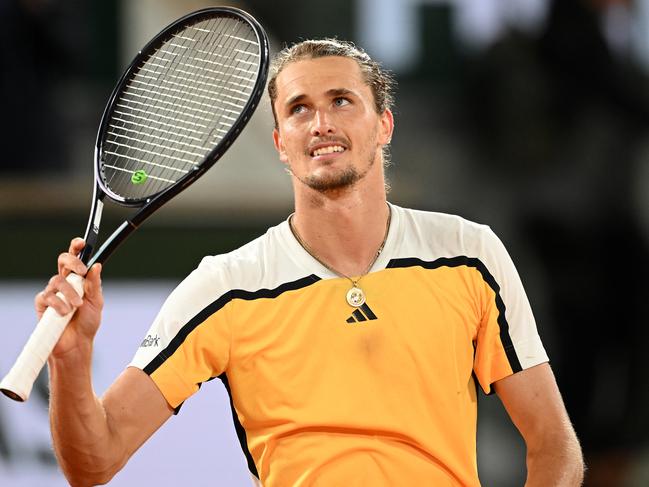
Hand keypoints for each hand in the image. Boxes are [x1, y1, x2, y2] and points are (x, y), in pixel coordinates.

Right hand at [37, 238, 103, 358]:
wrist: (78, 343)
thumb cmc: (87, 322)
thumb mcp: (96, 302)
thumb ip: (95, 284)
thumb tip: (97, 265)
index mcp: (78, 279)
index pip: (76, 258)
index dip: (76, 248)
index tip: (82, 242)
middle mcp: (65, 282)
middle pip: (62, 261)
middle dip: (72, 261)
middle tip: (81, 270)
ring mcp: (53, 292)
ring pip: (57, 280)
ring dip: (70, 292)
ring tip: (78, 306)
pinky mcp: (43, 304)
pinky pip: (47, 296)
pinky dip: (58, 303)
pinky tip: (65, 312)